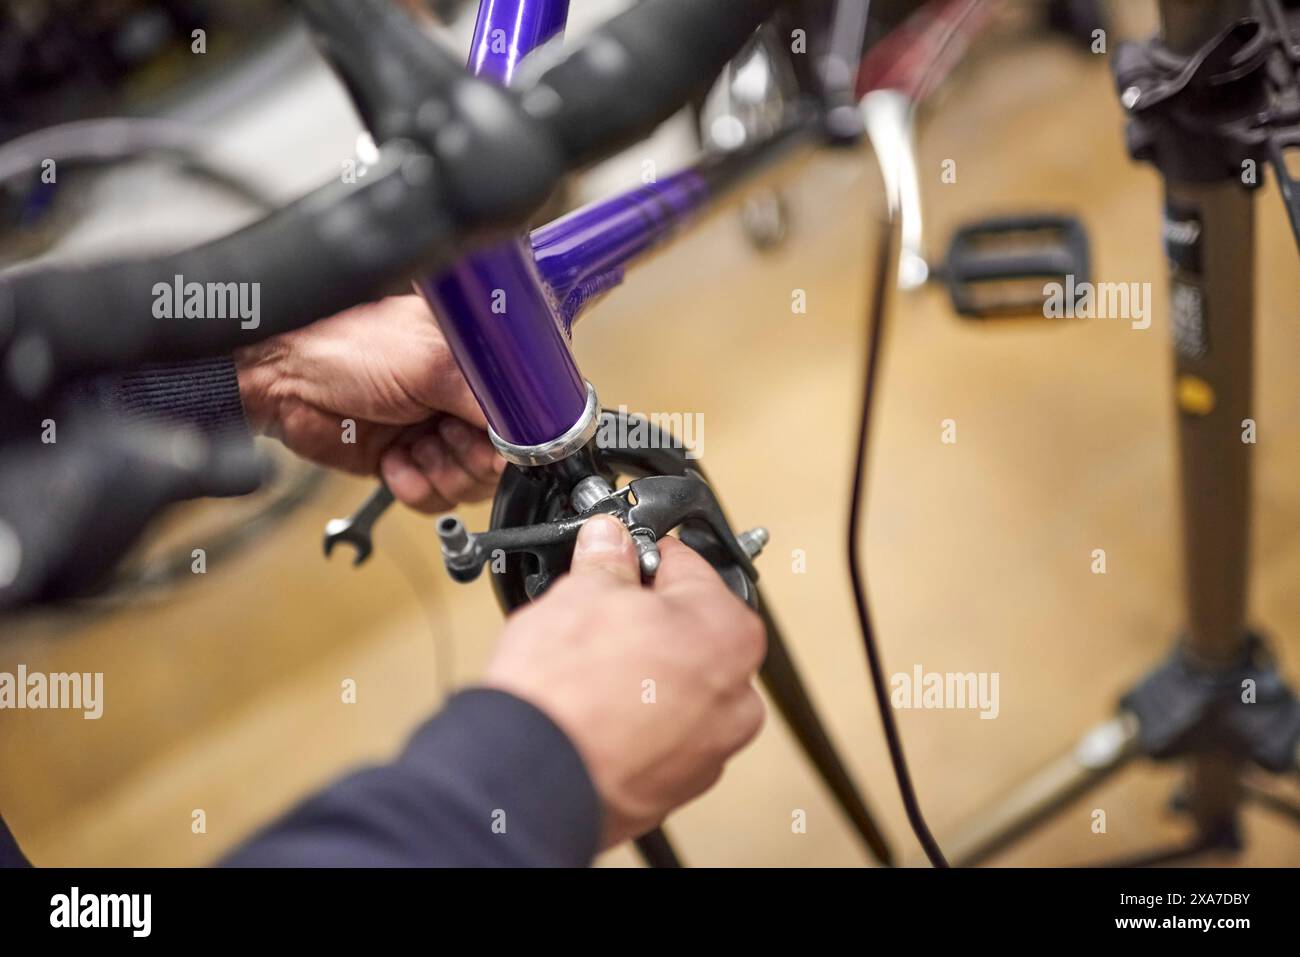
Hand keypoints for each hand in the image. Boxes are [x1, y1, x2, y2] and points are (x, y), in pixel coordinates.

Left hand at [234, 295, 505, 512]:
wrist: (282, 376)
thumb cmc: (343, 343)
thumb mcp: (430, 363)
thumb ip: (486, 399)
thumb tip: (523, 437)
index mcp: (478, 360)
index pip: (523, 411)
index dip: (514, 439)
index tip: (494, 446)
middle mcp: (463, 396)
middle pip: (502, 456)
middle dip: (471, 460)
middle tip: (443, 442)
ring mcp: (437, 429)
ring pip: (470, 481)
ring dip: (440, 474)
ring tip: (411, 450)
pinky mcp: (411, 459)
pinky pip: (436, 495)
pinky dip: (415, 486)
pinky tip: (393, 462)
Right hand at [484, 516, 766, 847]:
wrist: (531, 780)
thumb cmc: (567, 693)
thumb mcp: (582, 592)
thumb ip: (607, 559)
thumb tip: (609, 540)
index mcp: (730, 633)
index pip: (688, 569)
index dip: (643, 562)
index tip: (618, 566)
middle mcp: (736, 695)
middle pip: (687, 634)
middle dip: (644, 623)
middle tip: (594, 621)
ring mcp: (710, 749)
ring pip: (673, 689)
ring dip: (639, 676)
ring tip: (587, 675)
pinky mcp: (676, 787)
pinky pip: (658, 736)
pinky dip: (632, 724)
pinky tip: (592, 715)